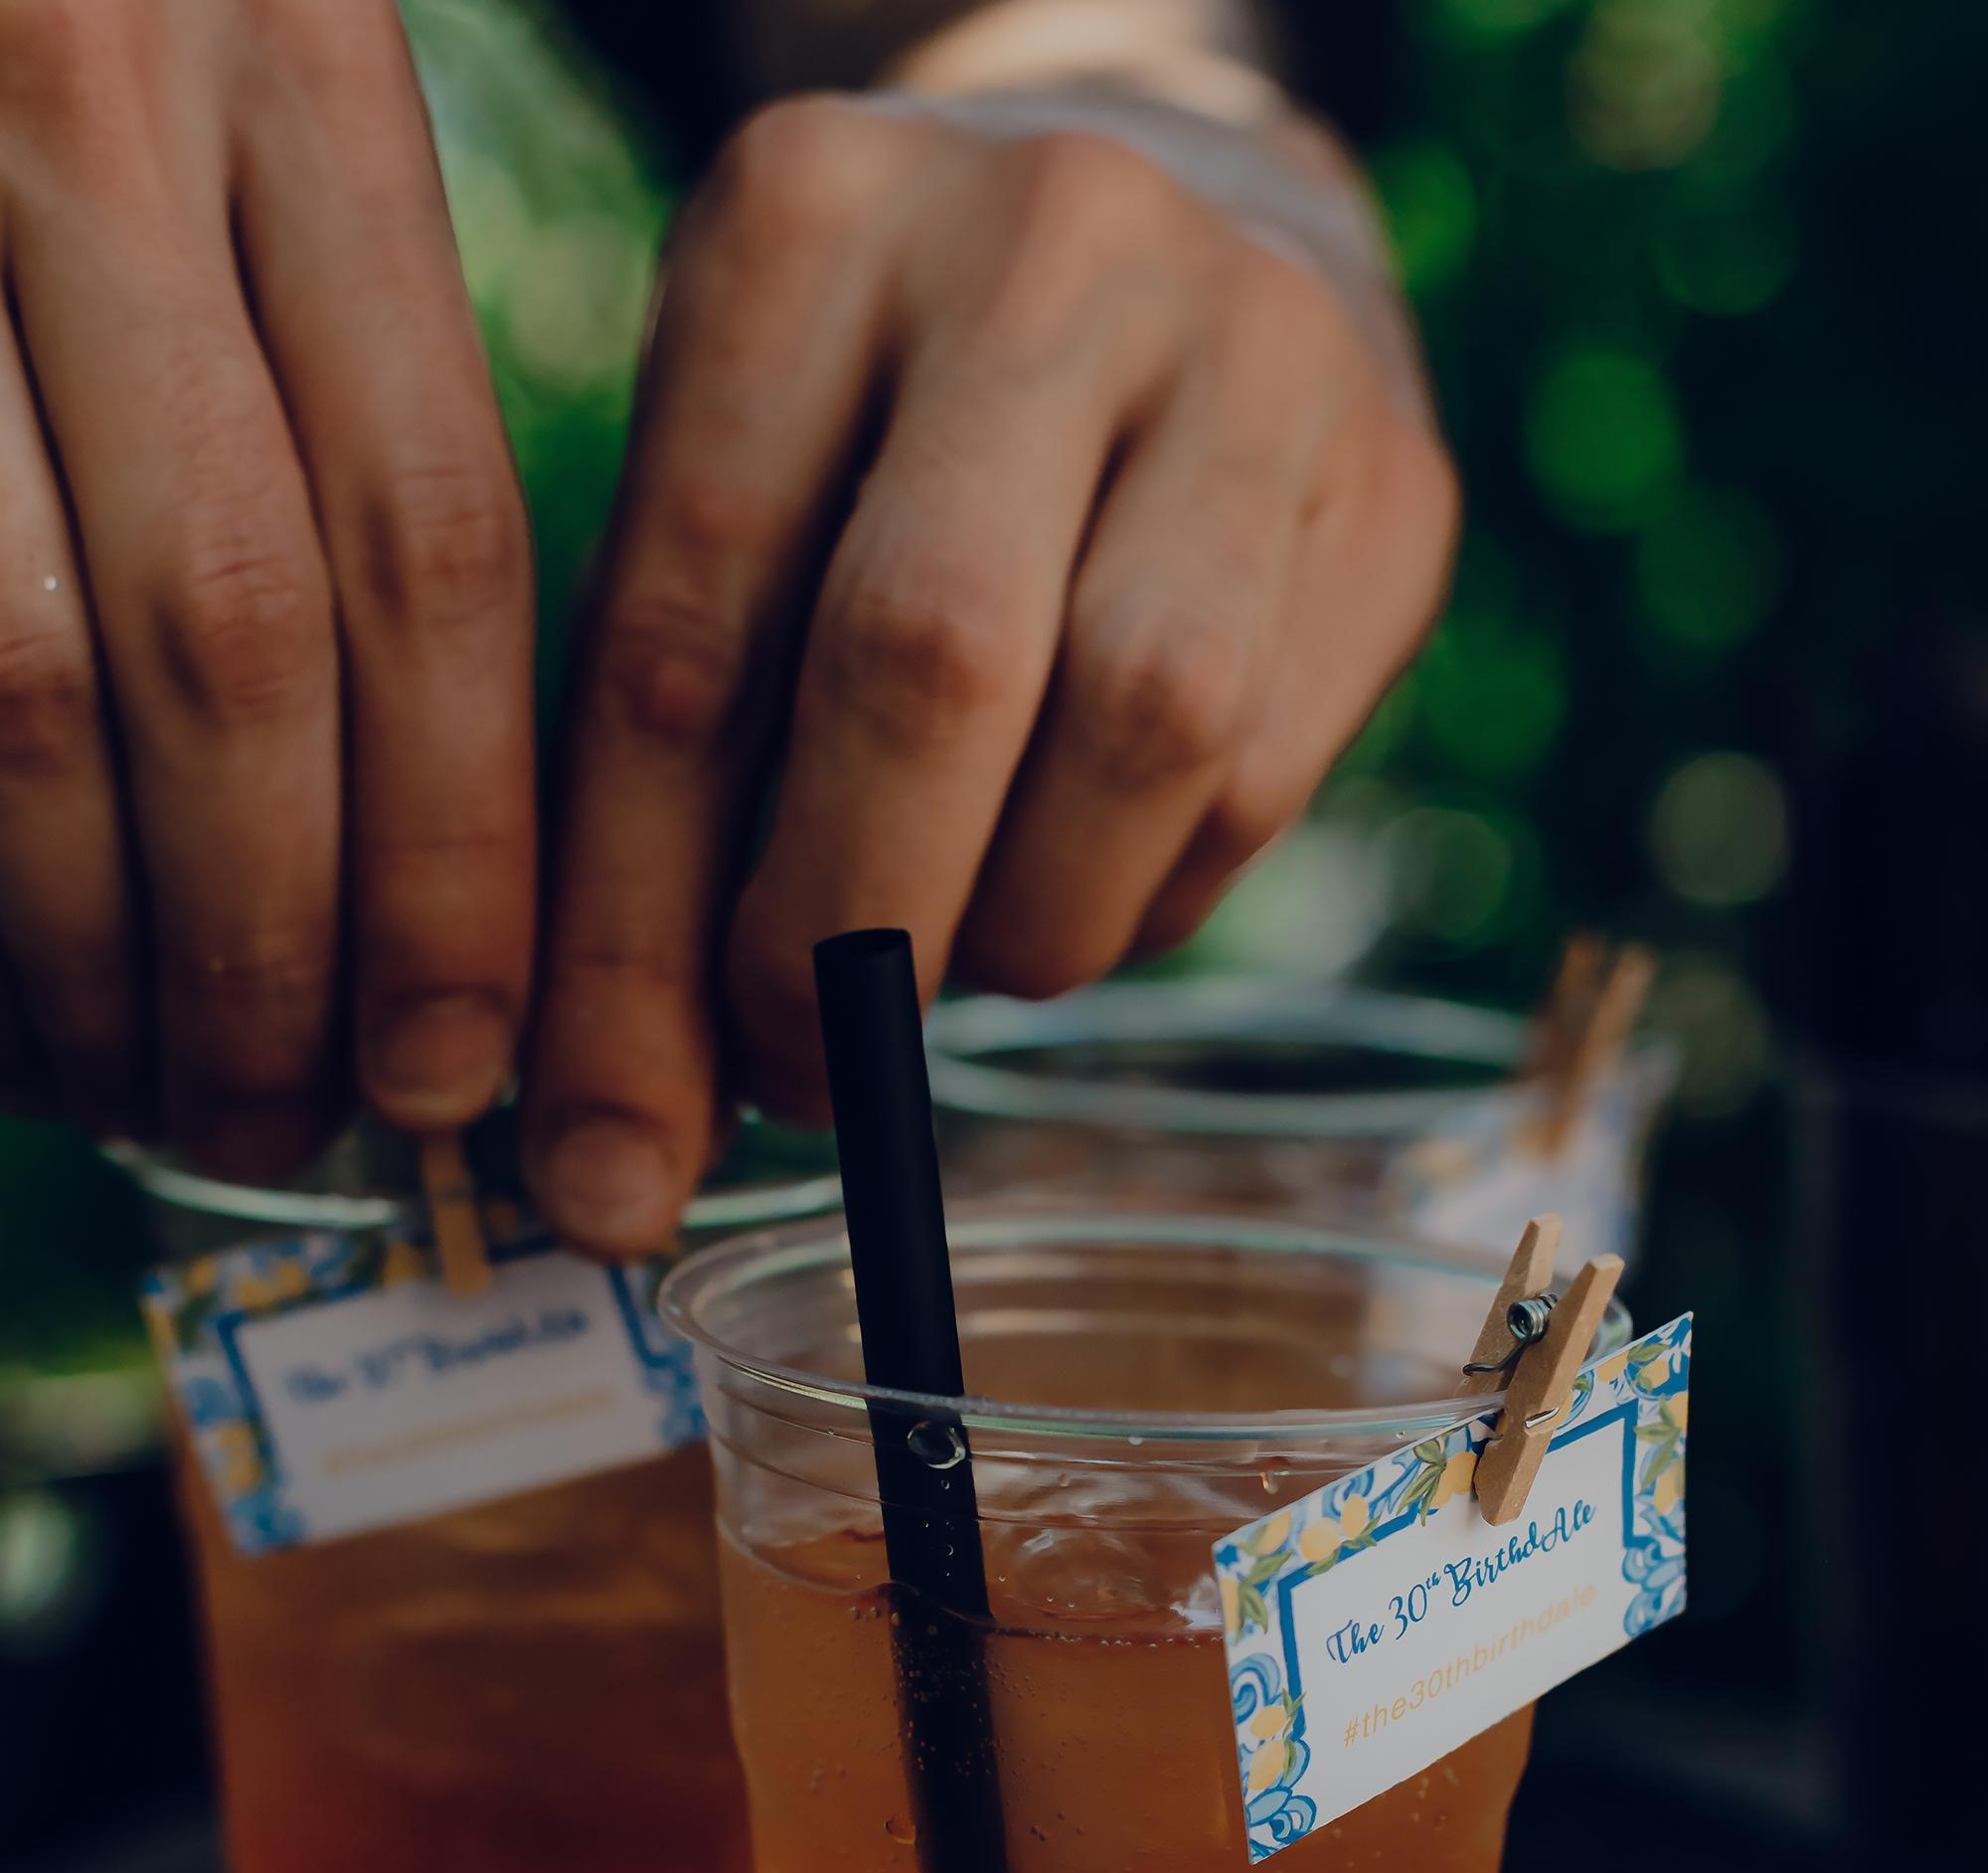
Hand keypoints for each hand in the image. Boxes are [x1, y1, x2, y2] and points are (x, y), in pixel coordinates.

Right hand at [0, 0, 532, 1180]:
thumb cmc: (72, 36)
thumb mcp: (242, 121)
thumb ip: (335, 395)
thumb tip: (413, 835)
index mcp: (298, 68)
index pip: (429, 540)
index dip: (455, 848)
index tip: (456, 1053)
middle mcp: (94, 99)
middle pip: (238, 637)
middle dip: (273, 940)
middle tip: (282, 1117)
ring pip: (24, 682)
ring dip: (90, 941)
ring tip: (129, 1082)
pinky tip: (7, 991)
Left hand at [526, 92, 1455, 1253]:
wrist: (1182, 227)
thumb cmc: (885, 429)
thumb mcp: (731, 510)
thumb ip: (665, 779)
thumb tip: (622, 1146)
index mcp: (809, 221)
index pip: (686, 629)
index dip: (634, 931)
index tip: (609, 1143)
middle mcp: (1048, 242)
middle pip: (932, 660)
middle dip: (844, 934)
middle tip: (802, 1071)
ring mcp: (1258, 345)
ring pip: (1143, 728)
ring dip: (1019, 930)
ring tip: (953, 958)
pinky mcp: (1400, 484)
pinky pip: (1263, 780)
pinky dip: (1141, 899)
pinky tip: (1078, 877)